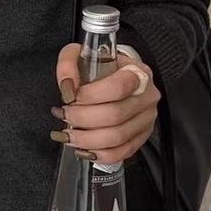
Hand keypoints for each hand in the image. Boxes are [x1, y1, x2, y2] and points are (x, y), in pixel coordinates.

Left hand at [50, 43, 159, 162]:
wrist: (114, 77)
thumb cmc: (98, 67)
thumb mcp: (79, 55)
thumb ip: (68, 64)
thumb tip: (68, 88)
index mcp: (137, 72)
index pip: (118, 87)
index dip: (90, 95)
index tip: (71, 96)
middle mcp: (146, 96)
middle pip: (115, 115)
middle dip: (81, 118)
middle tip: (64, 115)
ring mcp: (146, 119)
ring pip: (116, 138)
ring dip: (86, 139)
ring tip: (68, 133)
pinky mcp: (141, 137)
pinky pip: (121, 153)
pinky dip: (98, 154)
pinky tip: (81, 148)